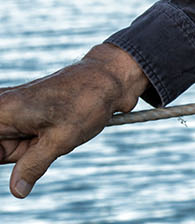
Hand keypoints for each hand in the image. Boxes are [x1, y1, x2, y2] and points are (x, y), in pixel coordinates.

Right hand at [0, 44, 147, 198]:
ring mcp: (11, 111)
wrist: (109, 78)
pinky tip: (55, 132)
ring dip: (28, 152)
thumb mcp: (60, 140)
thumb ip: (33, 166)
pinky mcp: (22, 115)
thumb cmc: (86, 101)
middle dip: (18, 156)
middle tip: (43, 143)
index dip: (4, 153)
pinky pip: (18, 139)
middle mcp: (1, 109)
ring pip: (7, 147)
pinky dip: (34, 145)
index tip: (28, 154)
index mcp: (1, 112)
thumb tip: (17, 192)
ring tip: (53, 134)